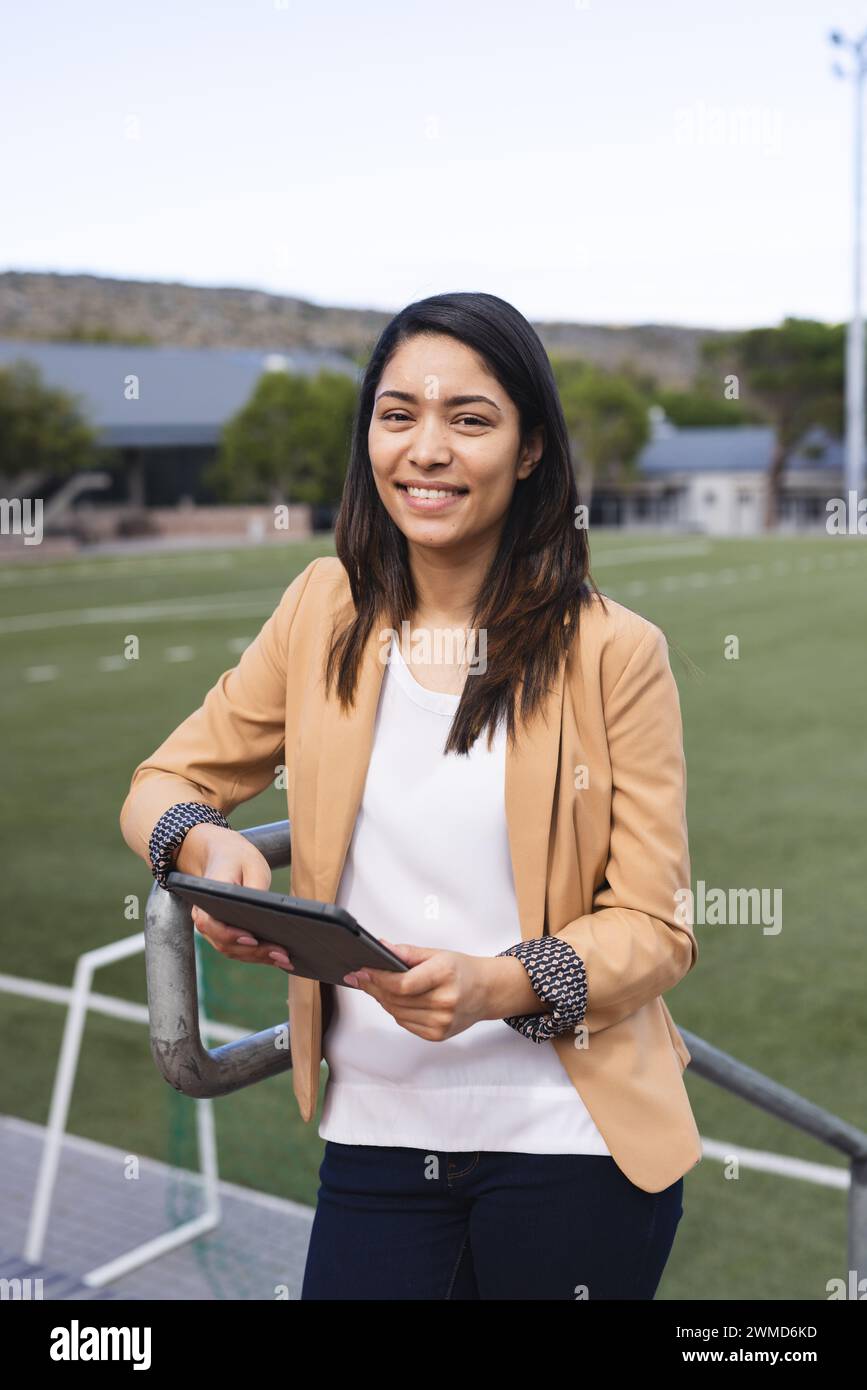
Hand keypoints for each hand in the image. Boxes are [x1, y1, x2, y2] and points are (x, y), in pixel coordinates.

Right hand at [175, 824, 294, 972]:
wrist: (223, 855)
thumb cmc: (237, 858)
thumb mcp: (251, 865)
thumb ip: (256, 889)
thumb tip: (268, 914)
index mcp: (206, 898)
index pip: (212, 923)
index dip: (230, 935)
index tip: (252, 939)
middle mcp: (205, 917)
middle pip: (225, 944)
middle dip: (255, 952)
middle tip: (281, 954)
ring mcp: (214, 929)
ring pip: (233, 951)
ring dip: (259, 958)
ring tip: (285, 959)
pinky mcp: (225, 933)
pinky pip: (239, 949)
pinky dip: (258, 955)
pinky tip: (279, 958)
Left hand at [344, 941, 496, 1039]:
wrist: (487, 991)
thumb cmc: (462, 970)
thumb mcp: (437, 953)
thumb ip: (407, 953)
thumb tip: (381, 948)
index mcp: (445, 975)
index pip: (402, 984)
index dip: (377, 978)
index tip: (362, 971)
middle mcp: (445, 1001)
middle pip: (396, 999)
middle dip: (374, 988)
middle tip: (360, 978)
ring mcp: (442, 1021)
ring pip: (397, 1013)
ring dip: (382, 1000)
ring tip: (376, 987)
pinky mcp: (438, 1034)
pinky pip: (405, 1023)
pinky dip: (396, 1011)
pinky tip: (395, 1000)